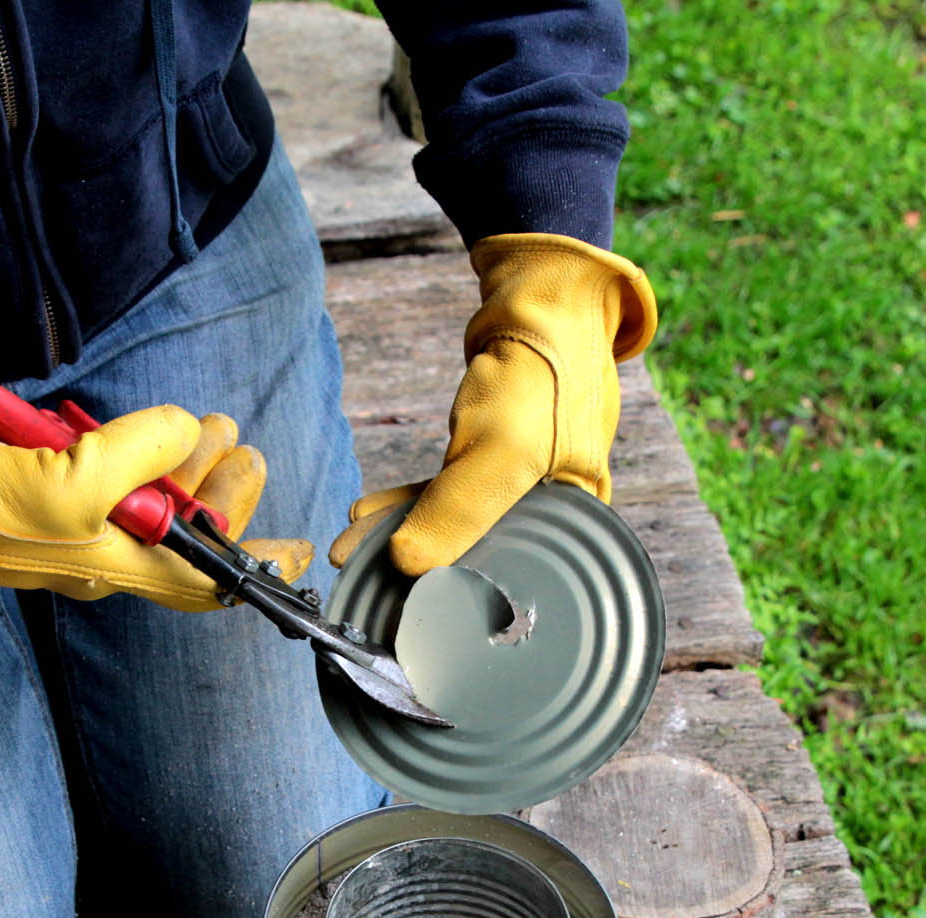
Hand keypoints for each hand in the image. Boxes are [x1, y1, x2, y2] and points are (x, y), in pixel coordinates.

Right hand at [0, 390, 311, 609]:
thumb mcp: (73, 478)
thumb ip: (141, 452)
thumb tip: (183, 432)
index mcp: (118, 566)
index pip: (205, 580)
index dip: (256, 567)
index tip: (299, 555)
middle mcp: (106, 552)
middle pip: (189, 529)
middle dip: (224, 484)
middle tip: (236, 441)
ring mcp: (81, 520)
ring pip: (160, 494)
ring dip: (190, 456)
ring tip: (210, 425)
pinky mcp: (56, 487)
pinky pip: (119, 470)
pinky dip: (141, 445)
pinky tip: (153, 426)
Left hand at [329, 233, 657, 575]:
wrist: (541, 301)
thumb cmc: (543, 376)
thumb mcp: (501, 451)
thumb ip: (455, 511)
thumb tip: (406, 563)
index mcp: (576, 527)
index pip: (508, 582)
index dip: (451, 598)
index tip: (396, 608)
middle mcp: (551, 513)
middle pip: (475, 557)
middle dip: (411, 569)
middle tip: (356, 582)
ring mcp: (521, 486)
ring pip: (453, 525)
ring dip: (400, 535)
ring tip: (349, 551)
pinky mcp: (493, 460)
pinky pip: (445, 494)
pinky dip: (408, 504)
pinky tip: (367, 517)